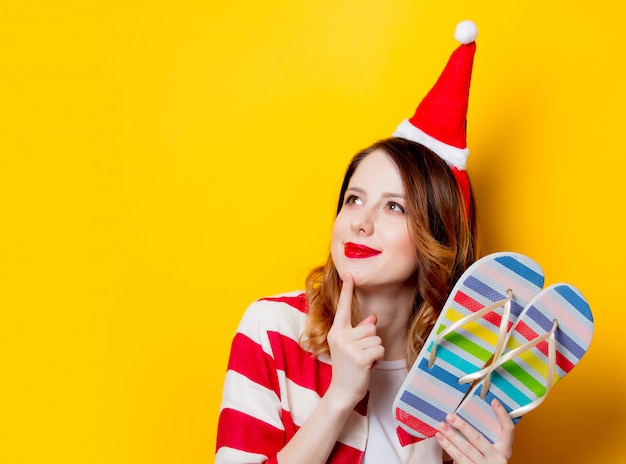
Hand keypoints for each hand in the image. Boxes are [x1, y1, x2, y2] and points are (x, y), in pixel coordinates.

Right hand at [325, 274, 384, 408]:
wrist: (342, 391)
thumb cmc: (348, 367)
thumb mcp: (350, 346)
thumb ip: (359, 330)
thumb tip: (372, 318)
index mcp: (336, 332)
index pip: (342, 307)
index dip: (347, 290)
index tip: (350, 274)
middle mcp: (340, 337)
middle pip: (370, 327)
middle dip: (371, 341)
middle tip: (360, 355)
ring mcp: (349, 347)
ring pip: (377, 338)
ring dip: (375, 351)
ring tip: (364, 361)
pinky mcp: (360, 357)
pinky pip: (380, 349)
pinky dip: (378, 359)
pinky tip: (368, 367)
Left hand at [436, 399, 514, 463]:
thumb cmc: (487, 463)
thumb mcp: (492, 454)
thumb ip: (486, 442)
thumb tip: (466, 422)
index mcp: (504, 452)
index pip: (508, 431)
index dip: (503, 416)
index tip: (494, 401)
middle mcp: (497, 459)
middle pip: (478, 439)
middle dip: (462, 426)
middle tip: (450, 416)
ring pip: (466, 449)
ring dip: (451, 436)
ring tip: (441, 426)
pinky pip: (459, 458)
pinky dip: (448, 447)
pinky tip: (441, 439)